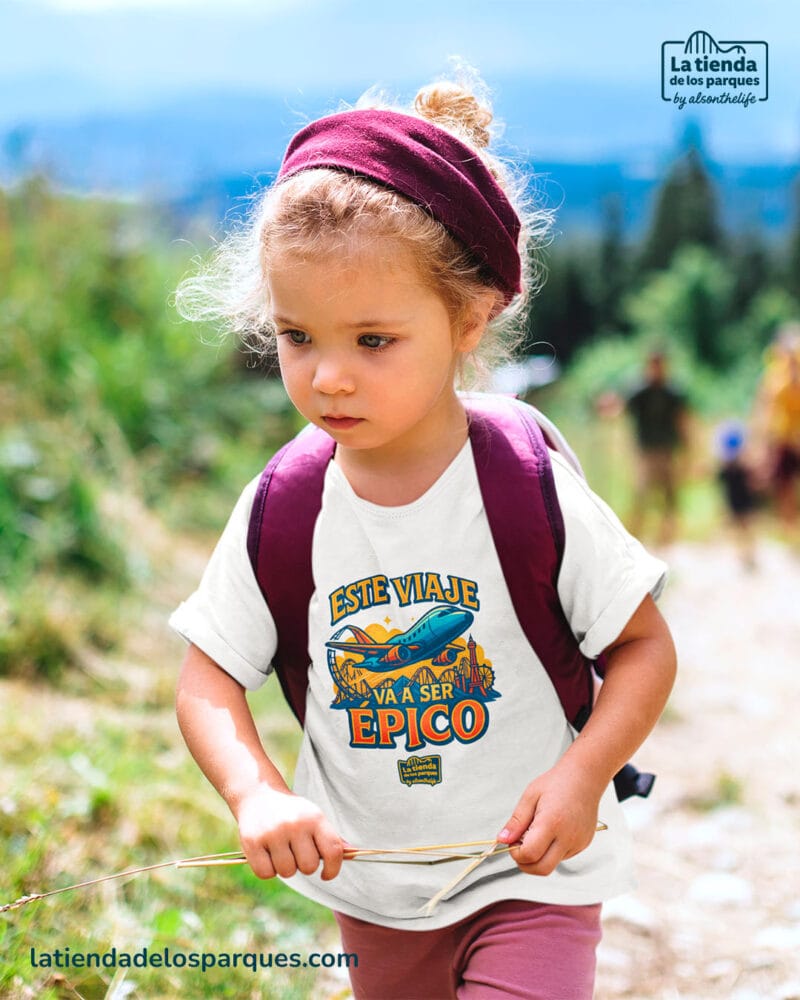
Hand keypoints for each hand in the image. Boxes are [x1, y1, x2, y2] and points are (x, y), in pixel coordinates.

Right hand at [235, 785, 344, 881]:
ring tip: (280, 849)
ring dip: (285, 867)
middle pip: (308, 867)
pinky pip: (266, 873)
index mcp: (314, 818)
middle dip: (303, 865)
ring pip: (287, 872)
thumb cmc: (292, 812)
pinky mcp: (252, 842)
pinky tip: (266, 853)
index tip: (326, 874)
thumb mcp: (314, 817)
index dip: (333, 869)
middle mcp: (295, 824)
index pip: (333, 851)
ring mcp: (273, 833)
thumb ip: (332, 837)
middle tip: (296, 852)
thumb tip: (353, 853)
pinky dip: (267, 869)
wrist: (258, 793)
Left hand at [496, 760, 602, 875]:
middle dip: (525, 864)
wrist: (585, 777)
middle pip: (542, 869)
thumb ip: (516, 821)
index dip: (516, 853)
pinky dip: (552, 850)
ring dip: (540, 856)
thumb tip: (503, 839)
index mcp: (552, 823)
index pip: (530, 855)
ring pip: (552, 864)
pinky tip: (552, 831)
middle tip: (520, 846)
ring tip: (538, 832)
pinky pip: (563, 856)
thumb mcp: (530, 796)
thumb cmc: (557, 782)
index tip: (512, 842)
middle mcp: (568, 837)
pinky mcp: (584, 844)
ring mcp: (578, 842)